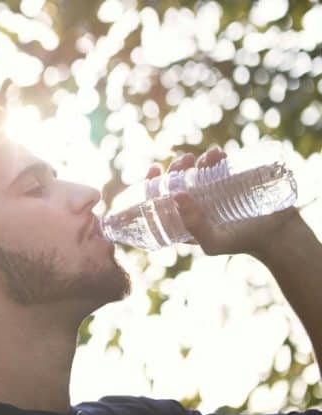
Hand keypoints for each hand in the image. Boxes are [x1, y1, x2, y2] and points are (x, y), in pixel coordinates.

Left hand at [145, 148, 299, 256]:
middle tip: (184, 159)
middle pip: (177, 182)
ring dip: (195, 160)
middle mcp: (196, 206)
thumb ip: (194, 225)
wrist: (278, 236)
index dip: (152, 184)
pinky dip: (215, 158)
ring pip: (196, 172)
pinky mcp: (232, 184)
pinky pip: (218, 167)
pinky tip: (217, 154)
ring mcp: (214, 194)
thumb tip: (176, 195)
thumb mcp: (213, 242)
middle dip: (176, 168)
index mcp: (183, 220)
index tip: (155, 169)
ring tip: (206, 157)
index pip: (160, 201)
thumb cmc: (242, 243)